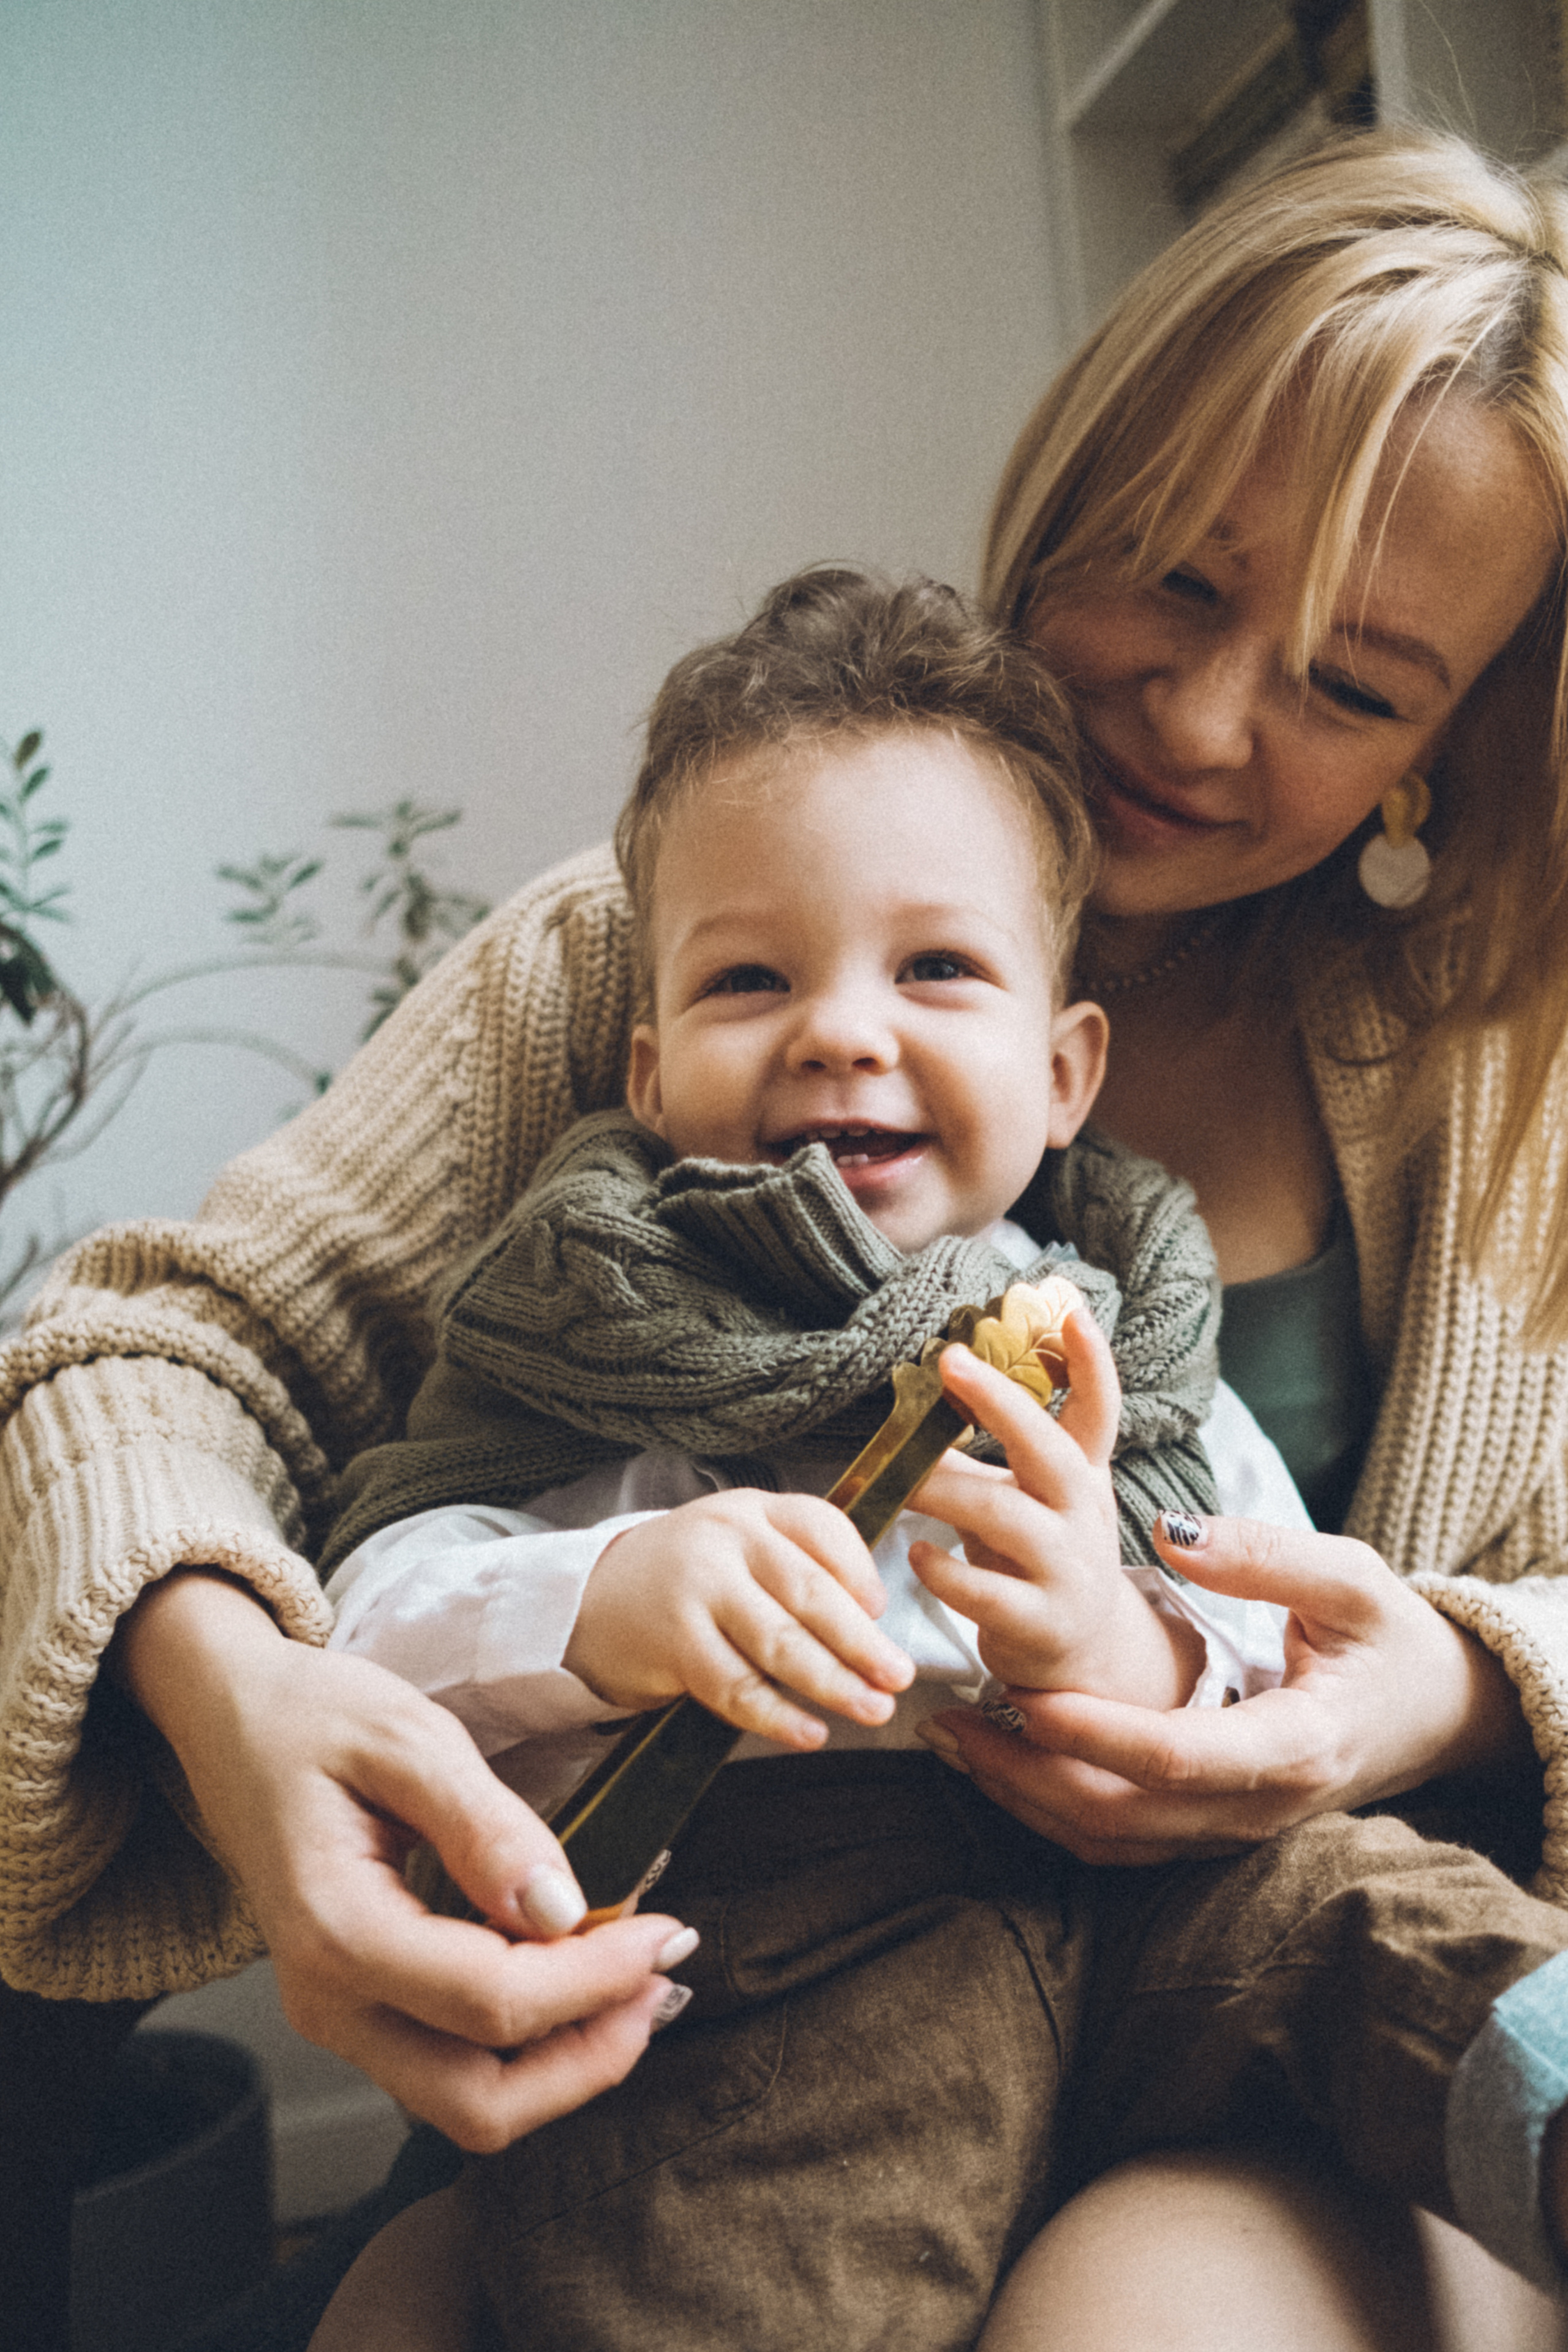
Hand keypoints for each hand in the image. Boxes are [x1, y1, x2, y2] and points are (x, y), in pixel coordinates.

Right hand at [115, 1571, 694, 2152]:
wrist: (233, 1719)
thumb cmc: (313, 1716)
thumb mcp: (410, 1737)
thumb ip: (486, 1826)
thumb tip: (562, 1908)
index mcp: (335, 1930)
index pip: (492, 2002)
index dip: (596, 1979)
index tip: (666, 1929)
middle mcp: (328, 2000)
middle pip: (477, 2102)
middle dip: (587, 2060)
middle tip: (660, 1981)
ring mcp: (339, 2015)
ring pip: (468, 2102)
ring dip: (564, 2062)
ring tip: (635, 1982)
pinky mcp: (359, 2008)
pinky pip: (452, 2063)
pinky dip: (529, 2041)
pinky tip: (579, 1975)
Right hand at [564, 1490, 913, 1747]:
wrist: (591, 1599)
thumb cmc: (684, 1577)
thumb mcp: (738, 1546)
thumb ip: (798, 1563)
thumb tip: (870, 1615)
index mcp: (753, 1512)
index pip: (820, 1526)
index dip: (860, 1569)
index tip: (885, 1610)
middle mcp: (726, 1540)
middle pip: (809, 1591)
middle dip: (862, 1641)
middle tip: (898, 1675)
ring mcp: (698, 1589)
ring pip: (779, 1641)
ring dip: (833, 1681)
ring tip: (871, 1707)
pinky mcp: (675, 1641)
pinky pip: (736, 1685)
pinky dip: (777, 1715)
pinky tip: (808, 1732)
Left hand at [908, 1315, 1199, 1707]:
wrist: (1082, 1656)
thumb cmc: (1042, 1557)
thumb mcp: (1030, 1497)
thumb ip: (991, 1450)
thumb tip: (925, 1394)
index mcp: (1082, 1473)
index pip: (1098, 1409)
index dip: (1091, 1359)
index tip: (1069, 1306)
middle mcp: (1083, 1514)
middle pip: (1049, 1448)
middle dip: (1001, 1401)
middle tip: (950, 1359)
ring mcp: (1069, 1570)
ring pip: (1005, 1516)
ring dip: (943, 1491)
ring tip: (902, 1481)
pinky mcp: (1042, 1623)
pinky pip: (986, 1591)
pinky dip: (944, 1570)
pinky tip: (916, 1556)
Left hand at [926, 1513, 1536, 1864]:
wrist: (1438, 1715)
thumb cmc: (1393, 1639)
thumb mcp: (1352, 1579)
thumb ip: (1264, 1555)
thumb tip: (1173, 1533)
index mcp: (1298, 1745)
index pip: (1176, 1756)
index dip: (1095, 1732)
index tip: (1023, 1693)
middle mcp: (1260, 1809)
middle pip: (1123, 1814)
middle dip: (1027, 1774)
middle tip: (947, 1720)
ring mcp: (1234, 1833)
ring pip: (1111, 1840)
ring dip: (1023, 1797)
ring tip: (949, 1739)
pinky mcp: (1212, 1833)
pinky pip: (1120, 1841)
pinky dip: (1050, 1810)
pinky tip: (997, 1764)